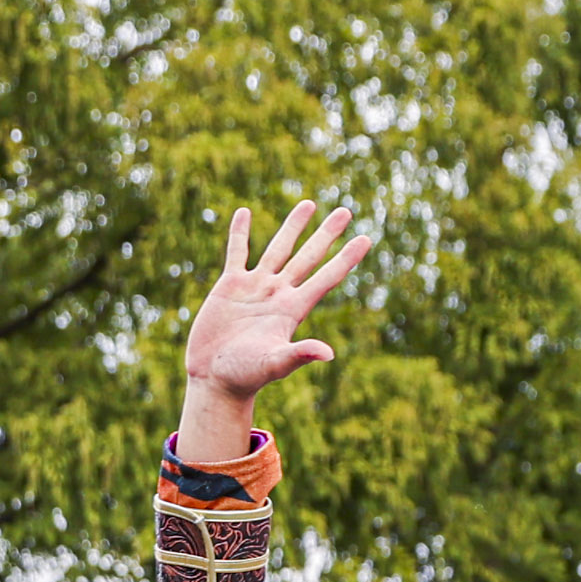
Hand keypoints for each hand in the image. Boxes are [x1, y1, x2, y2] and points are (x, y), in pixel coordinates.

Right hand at [175, 202, 375, 458]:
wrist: (214, 378)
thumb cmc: (246, 376)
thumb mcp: (275, 363)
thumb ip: (300, 354)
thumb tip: (329, 353)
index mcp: (293, 309)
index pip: (326, 277)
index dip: (347, 259)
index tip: (366, 238)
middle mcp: (278, 293)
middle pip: (309, 257)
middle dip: (327, 234)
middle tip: (346, 210)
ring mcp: (255, 287)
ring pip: (278, 248)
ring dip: (293, 226)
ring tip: (309, 203)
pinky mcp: (230, 286)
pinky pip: (237, 252)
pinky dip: (240, 233)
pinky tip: (245, 212)